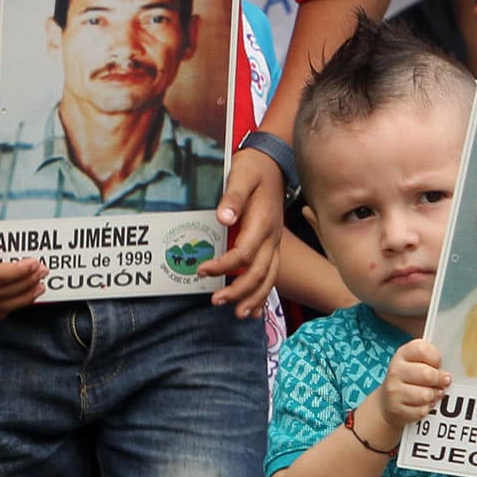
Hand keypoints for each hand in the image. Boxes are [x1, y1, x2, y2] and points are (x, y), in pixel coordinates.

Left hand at [200, 142, 285, 307]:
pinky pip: (272, 273)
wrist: (274, 162)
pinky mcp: (273, 245)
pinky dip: (263, 293)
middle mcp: (271, 237)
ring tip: (239, 313)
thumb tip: (224, 218)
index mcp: (262, 223)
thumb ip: (233, 197)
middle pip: (259, 272)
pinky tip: (254, 308)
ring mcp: (274, 243)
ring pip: (269, 277)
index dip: (223, 265)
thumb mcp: (241, 175)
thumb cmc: (254, 169)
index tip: (201, 270)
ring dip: (254, 297)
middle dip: (238, 291)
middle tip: (216, 301)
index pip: (243, 253)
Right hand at [370, 337, 448, 441]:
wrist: (388, 402)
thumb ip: (433, 360)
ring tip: (432, 393)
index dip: (436, 358)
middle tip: (443, 382)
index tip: (437, 364)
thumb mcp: (417, 362)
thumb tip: (448, 371)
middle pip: (427, 374)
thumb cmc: (410, 379)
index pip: (423, 350)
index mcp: (403, 354)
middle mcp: (396, 371)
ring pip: (425, 395)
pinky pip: (422, 410)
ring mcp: (394, 391)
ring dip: (433, 396)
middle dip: (440, 380)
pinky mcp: (397, 409)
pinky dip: (427, 409)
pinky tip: (424, 404)